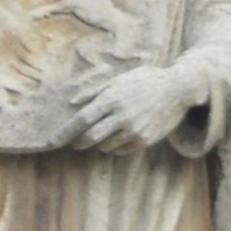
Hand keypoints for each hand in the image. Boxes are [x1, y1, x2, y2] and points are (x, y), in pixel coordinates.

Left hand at [65, 57, 200, 151]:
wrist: (178, 89)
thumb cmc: (145, 81)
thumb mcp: (120, 80)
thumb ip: (96, 93)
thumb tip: (74, 103)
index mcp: (112, 99)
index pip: (82, 120)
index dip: (65, 133)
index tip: (52, 142)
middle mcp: (122, 116)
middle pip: (90, 137)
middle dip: (80, 142)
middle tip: (77, 142)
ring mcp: (134, 129)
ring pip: (105, 146)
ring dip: (100, 143)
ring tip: (106, 133)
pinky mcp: (145, 139)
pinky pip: (121, 150)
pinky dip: (115, 146)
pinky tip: (121, 135)